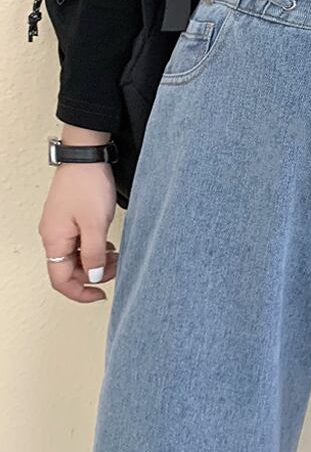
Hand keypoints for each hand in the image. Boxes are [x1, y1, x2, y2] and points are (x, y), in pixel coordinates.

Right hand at [38, 125, 118, 302]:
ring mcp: (61, 226)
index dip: (80, 292)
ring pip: (77, 256)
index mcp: (54, 240)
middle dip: (93, 273)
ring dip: (96, 260)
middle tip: (116, 268)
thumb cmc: (88, 185)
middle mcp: (53, 235)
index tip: (100, 295)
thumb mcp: (96, 225)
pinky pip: (80, 242)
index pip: (61, 280)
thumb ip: (94, 254)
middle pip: (69, 269)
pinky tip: (109, 244)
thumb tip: (93, 277)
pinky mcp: (71, 217)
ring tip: (116, 255)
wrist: (87, 157)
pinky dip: (95, 247)